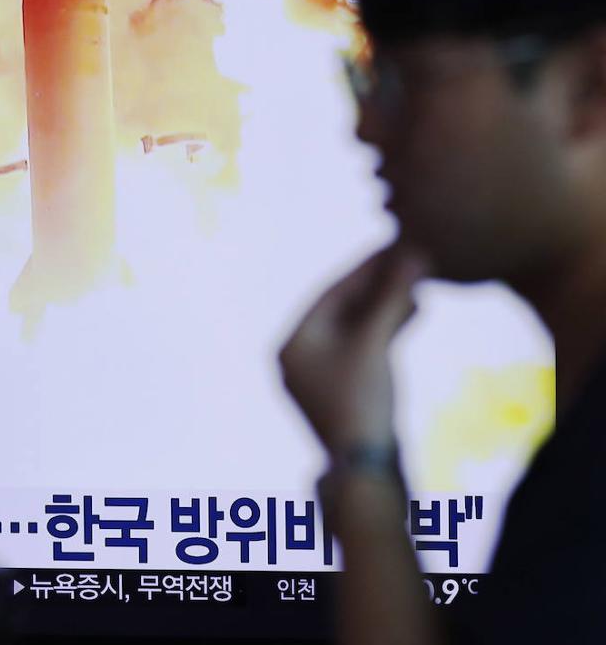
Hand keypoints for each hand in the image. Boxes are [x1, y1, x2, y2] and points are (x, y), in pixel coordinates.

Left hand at [279, 244, 428, 455]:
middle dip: (378, 285)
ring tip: (419, 282)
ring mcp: (321, 376)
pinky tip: (414, 311)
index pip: (330, 293)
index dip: (364, 267)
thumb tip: (411, 254)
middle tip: (409, 258)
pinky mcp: (344, 391)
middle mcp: (299, 357)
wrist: (366, 468)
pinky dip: (386, 329)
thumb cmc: (361, 402)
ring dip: (387, 305)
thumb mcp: (374, 344)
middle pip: (343, 309)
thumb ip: (390, 299)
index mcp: (293, 344)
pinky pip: (364, 348)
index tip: (391, 245)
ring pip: (357, 328)